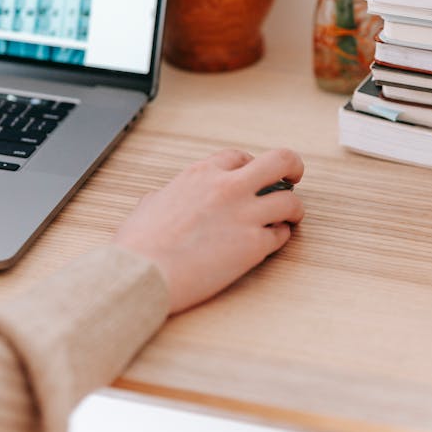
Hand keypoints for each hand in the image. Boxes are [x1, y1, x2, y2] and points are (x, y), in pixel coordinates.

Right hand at [113, 147, 304, 312]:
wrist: (142, 274)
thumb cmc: (138, 246)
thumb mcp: (147, 207)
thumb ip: (163, 197)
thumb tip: (160, 198)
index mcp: (200, 174)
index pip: (239, 156)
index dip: (251, 165)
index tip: (253, 177)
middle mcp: (227, 187)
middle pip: (280, 160)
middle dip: (292, 168)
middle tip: (293, 179)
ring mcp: (244, 214)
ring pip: (290, 200)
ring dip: (293, 209)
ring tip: (290, 218)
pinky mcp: (253, 245)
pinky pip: (281, 235)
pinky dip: (281, 237)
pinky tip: (272, 242)